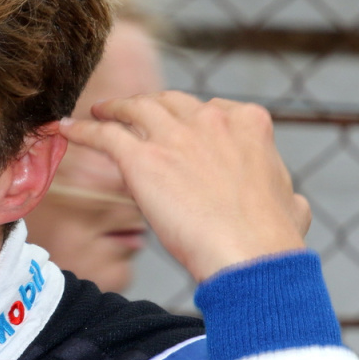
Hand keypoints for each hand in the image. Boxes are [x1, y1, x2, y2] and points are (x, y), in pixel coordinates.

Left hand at [60, 91, 309, 282]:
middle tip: (132, 115)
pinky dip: (82, 129)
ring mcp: (175, 134)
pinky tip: (66, 129)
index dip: (190, 121)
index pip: (210, 110)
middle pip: (170, 103)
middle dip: (150, 107)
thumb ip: (284, 193)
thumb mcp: (292, 205)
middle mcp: (211, 119)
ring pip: (134, 108)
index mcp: (249, 123)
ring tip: (99, 112)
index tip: (178, 130)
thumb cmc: (272, 240)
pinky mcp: (142, 156)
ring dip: (114, 108)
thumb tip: (290, 201)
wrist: (250, 256)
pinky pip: (103, 134)